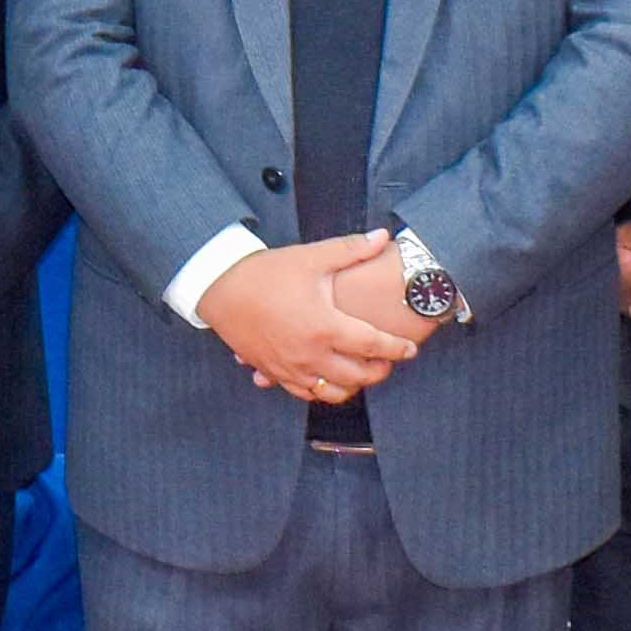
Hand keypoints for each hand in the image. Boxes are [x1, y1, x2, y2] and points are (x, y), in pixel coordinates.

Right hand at [198, 237, 421, 404]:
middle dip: (381, 370)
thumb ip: (352, 249)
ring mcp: (291, 368)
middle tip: (389, 360)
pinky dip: (323, 390)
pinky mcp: (274, 373)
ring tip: (362, 371)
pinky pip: (306, 393)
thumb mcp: (311, 257)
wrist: (220, 288)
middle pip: (358, 376)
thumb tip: (384, 237)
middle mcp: (310, 354)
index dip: (397, 348)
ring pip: (333, 392)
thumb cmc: (267, 272)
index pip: (374, 345)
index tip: (410, 348)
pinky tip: (329, 377)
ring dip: (353, 385)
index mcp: (325, 326)